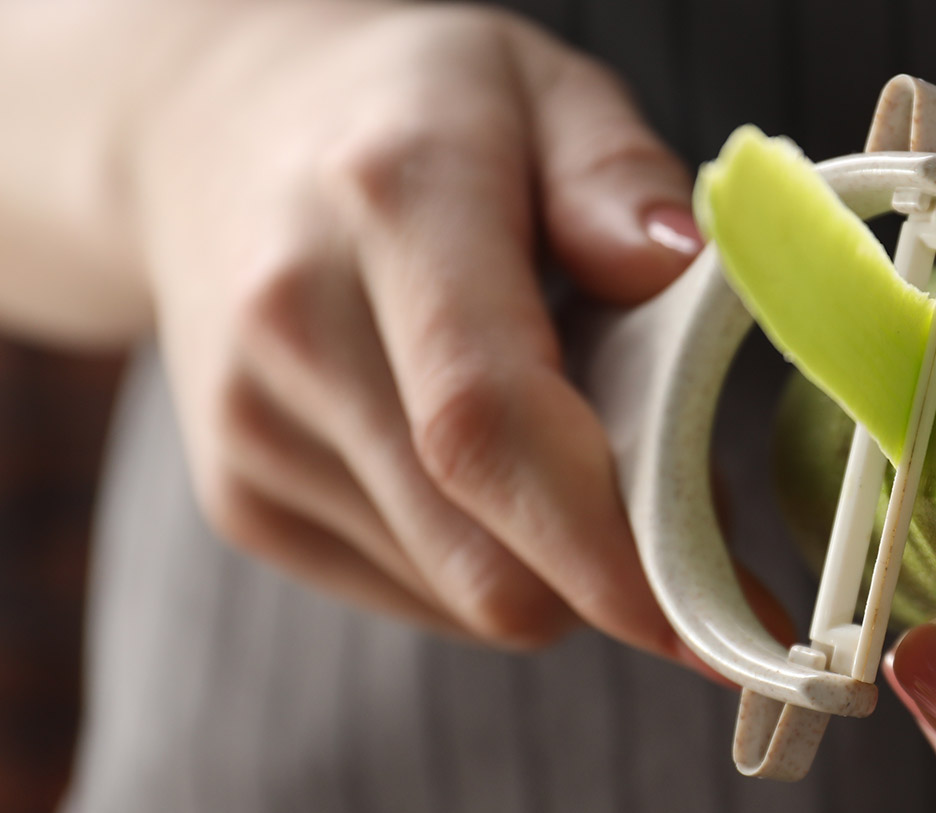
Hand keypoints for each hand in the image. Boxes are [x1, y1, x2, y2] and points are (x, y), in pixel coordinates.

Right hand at [131, 2, 700, 651]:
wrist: (212, 133)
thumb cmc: (420, 114)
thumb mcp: (543, 87)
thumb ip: (617, 175)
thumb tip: (680, 271)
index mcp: (391, 200)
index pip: (488, 417)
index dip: (608, 541)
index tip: (723, 602)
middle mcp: (296, 324)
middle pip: (484, 547)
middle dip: (623, 574)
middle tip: (700, 516)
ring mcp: (253, 428)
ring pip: (466, 593)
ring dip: (563, 566)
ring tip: (578, 447)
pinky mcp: (243, 502)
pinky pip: (420, 599)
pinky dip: (496, 565)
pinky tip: (492, 467)